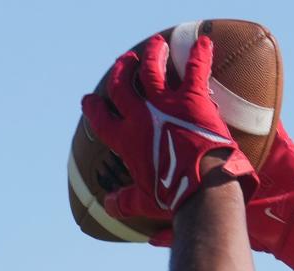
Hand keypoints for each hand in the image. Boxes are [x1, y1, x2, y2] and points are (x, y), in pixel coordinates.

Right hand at [81, 34, 257, 227]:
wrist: (203, 190)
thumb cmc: (174, 199)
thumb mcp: (145, 203)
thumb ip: (125, 202)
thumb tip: (108, 205)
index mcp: (127, 142)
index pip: (103, 120)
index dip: (94, 109)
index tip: (89, 101)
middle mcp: (141, 117)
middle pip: (123, 86)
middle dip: (122, 71)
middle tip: (124, 62)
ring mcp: (166, 104)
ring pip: (151, 69)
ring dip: (152, 55)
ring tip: (155, 46)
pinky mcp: (192, 99)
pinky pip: (195, 69)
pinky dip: (200, 54)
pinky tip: (204, 42)